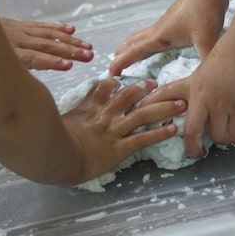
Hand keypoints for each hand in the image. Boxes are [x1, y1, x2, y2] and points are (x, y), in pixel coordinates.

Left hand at [0, 17, 93, 69]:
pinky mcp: (19, 25)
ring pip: (47, 35)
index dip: (51, 62)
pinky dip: (57, 28)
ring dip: (69, 42)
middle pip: (45, 46)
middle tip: (89, 56)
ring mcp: (18, 31)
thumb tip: (20, 91)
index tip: (69, 66)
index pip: (33, 59)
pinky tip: (71, 30)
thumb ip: (6, 75)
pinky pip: (40, 26)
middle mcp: (16, 40)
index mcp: (7, 53)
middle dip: (69, 51)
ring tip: (87, 47)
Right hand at [62, 78, 186, 182]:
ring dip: (163, 108)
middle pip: (129, 96)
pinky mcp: (120, 148)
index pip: (105, 88)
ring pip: (142, 115)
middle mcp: (106, 115)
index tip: (125, 78)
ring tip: (179, 103)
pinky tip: (172, 129)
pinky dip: (159, 133)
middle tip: (158, 84)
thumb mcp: (62, 121)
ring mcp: (114, 131)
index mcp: (90, 107)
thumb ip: (73, 113)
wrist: (57, 157)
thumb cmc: (55, 142)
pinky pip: (143, 139)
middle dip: (145, 89)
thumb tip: (75, 110)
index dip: (116, 83)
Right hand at [110, 0, 226, 75]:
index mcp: (160, 37)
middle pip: (131, 43)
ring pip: (139, 37)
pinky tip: (151, 46)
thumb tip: (206, 80)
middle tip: (113, 70)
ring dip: (129, 47)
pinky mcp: (171, 21)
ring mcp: (163, 25)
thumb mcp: (207, 38)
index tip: (109, 74)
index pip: (134, 52)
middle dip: (120, 56)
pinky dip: (142, 42)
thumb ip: (207, 60)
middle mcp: (157, 31)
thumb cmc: (204, 10)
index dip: (121, 63)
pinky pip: (149, 35)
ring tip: (123, 56)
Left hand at [139, 35, 234, 157]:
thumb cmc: (231, 48)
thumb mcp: (209, 62)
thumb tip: (208, 84)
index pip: (166, 93)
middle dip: (192, 147)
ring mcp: (221, 106)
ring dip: (222, 139)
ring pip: (217, 136)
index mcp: (193, 83)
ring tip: (225, 137)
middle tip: (196, 152)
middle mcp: (203, 98)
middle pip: (191, 131)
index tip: (143, 111)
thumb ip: (205, 78)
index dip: (152, 104)